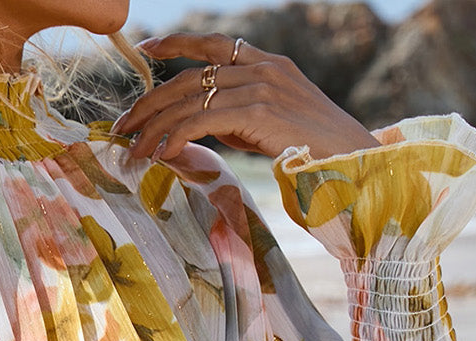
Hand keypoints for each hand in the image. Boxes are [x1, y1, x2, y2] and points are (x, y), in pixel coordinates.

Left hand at [112, 34, 377, 163]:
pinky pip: (205, 119)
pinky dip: (178, 135)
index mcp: (267, 64)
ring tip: (134, 149)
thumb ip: (239, 117)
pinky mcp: (259, 111)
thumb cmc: (315, 151)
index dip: (175, 44)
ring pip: (191, 99)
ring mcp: (260, 86)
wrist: (352, 160)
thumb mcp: (273, 124)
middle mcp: (261, 67)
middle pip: (191, 76)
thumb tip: (198, 129)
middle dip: (151, 101)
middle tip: (122, 124)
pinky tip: (163, 153)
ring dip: (156, 126)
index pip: (212, 46)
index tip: (146, 50)